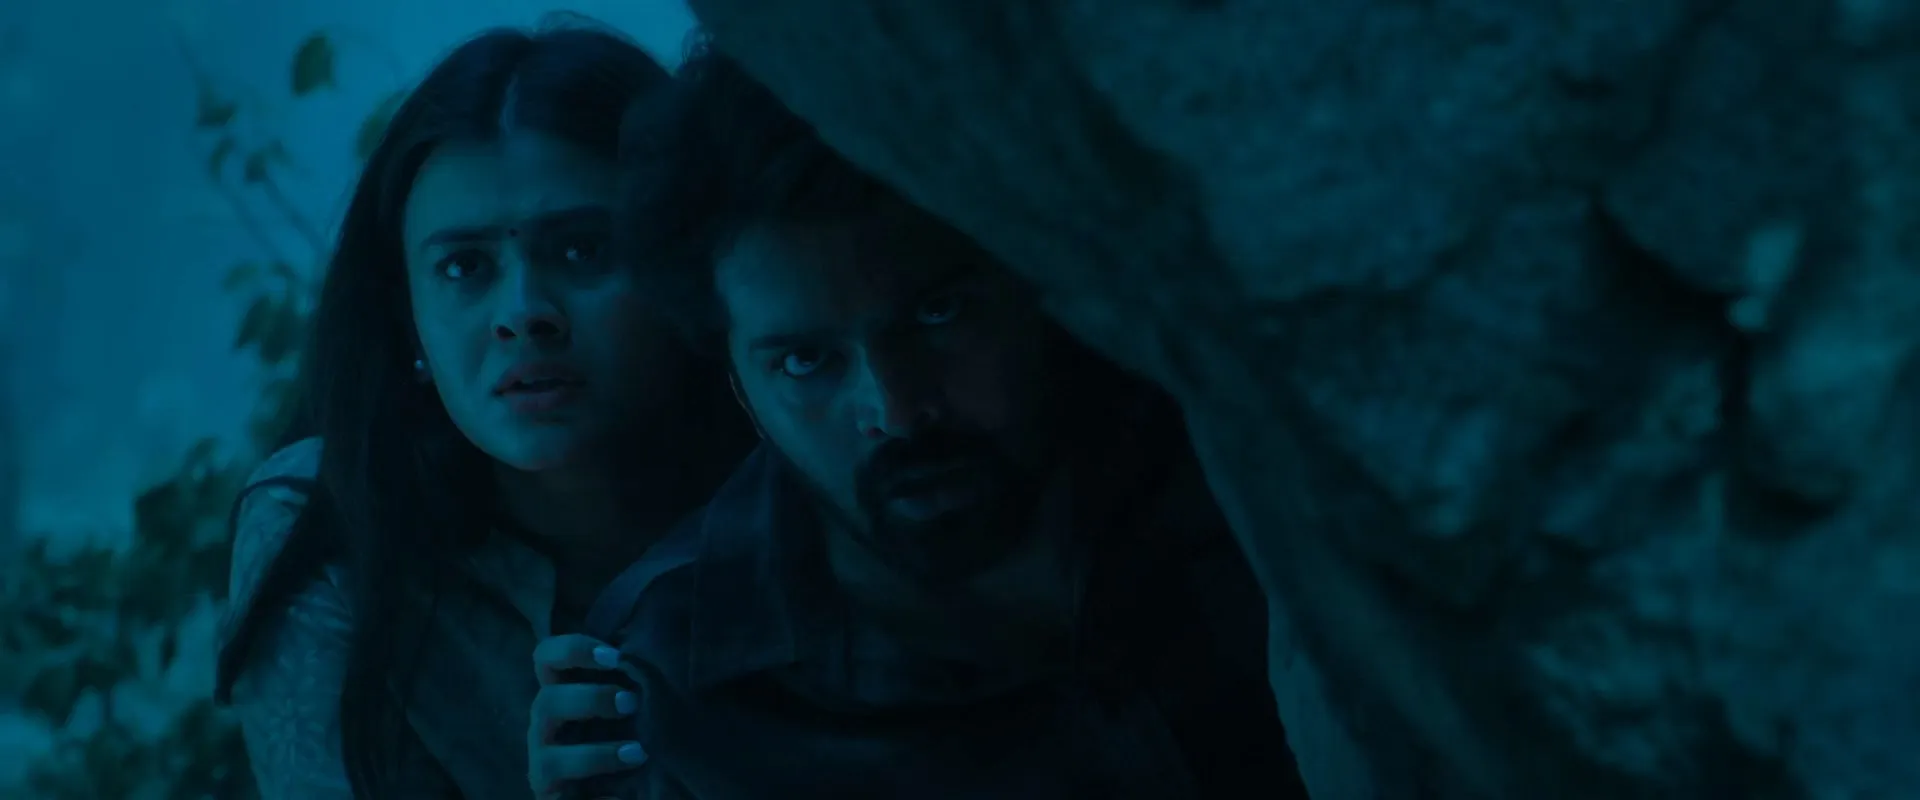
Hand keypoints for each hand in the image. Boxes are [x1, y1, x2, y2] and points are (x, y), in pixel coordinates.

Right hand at [527, 634, 648, 799]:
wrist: (628, 785)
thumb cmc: (631, 733)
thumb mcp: (633, 705)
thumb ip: (633, 680)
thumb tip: (640, 658)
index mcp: (561, 694)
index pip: (546, 658)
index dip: (572, 650)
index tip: (614, 656)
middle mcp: (545, 728)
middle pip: (547, 703)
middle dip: (589, 700)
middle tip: (632, 704)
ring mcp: (544, 767)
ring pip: (547, 760)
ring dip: (594, 756)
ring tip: (638, 754)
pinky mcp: (552, 799)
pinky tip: (620, 798)